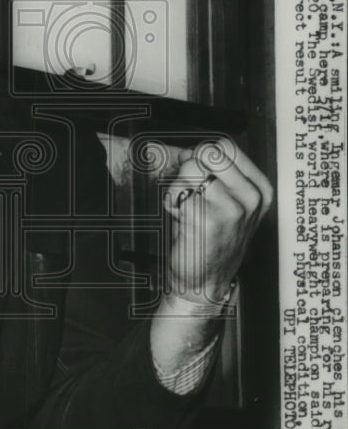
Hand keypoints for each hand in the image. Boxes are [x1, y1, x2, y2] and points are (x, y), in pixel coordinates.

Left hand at [163, 139, 272, 304]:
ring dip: (178, 187)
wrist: (206, 281)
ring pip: (189, 170)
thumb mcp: (228, 203)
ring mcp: (231, 209)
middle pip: (207, 153)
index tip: (195, 171)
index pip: (226, 147)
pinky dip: (170, 202)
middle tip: (187, 191)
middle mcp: (250, 198)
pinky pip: (176, 192)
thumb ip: (215, 174)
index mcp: (259, 189)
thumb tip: (188, 151)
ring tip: (186, 209)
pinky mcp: (207, 220)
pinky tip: (180, 220)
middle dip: (188, 167)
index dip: (202, 154)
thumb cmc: (212, 239)